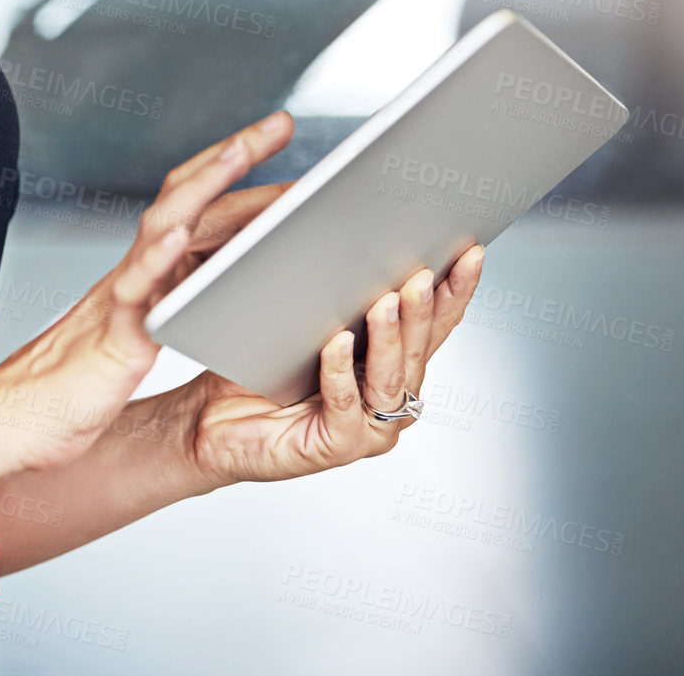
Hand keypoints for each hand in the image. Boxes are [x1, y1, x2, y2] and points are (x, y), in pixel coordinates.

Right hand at [0, 112, 297, 473]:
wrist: (18, 422)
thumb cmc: (80, 386)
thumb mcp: (148, 337)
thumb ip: (182, 306)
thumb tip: (234, 288)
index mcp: (152, 275)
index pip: (203, 210)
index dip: (244, 177)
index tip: (283, 147)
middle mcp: (137, 274)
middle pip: (188, 198)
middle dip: (235, 155)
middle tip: (279, 121)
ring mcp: (122, 298)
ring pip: (162, 225)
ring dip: (203, 184)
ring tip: (239, 151)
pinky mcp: (110, 336)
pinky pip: (131, 291)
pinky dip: (153, 258)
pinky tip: (176, 235)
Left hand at [180, 244, 484, 488]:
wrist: (212, 419)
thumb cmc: (258, 369)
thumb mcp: (308, 320)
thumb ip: (343, 293)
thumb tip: (364, 235)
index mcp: (392, 364)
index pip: (437, 324)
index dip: (456, 290)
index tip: (470, 252)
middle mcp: (390, 398)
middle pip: (419, 347)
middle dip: (424, 307)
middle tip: (424, 271)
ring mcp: (368, 427)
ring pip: (389, 376)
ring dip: (390, 335)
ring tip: (387, 300)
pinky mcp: (336, 447)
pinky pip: (344, 405)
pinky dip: (341, 373)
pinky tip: (338, 344)